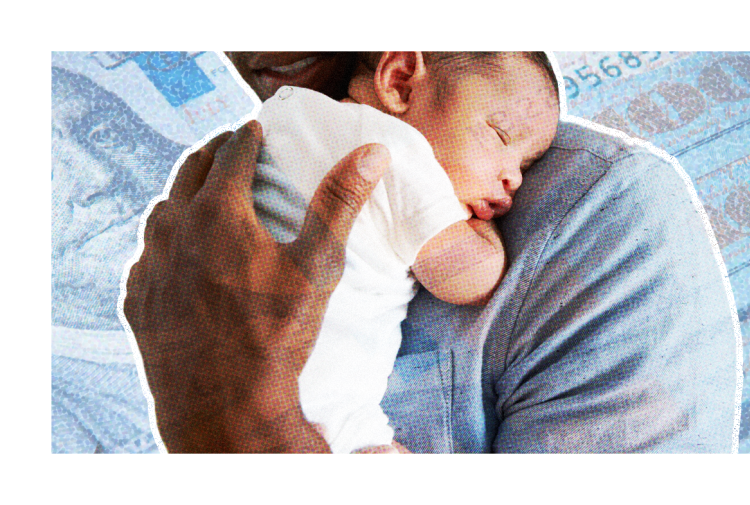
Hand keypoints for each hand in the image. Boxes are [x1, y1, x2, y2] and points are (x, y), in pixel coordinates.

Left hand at [123, 120, 388, 452]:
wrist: (224, 404)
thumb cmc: (275, 333)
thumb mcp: (318, 264)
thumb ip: (340, 202)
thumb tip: (370, 153)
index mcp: (218, 212)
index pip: (230, 154)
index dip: (245, 136)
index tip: (253, 127)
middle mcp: (174, 230)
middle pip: (188, 173)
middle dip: (210, 155)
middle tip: (227, 148)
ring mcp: (151, 266)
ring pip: (161, 213)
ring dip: (183, 196)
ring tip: (201, 196)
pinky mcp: (138, 300)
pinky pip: (147, 257)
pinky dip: (165, 242)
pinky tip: (179, 255)